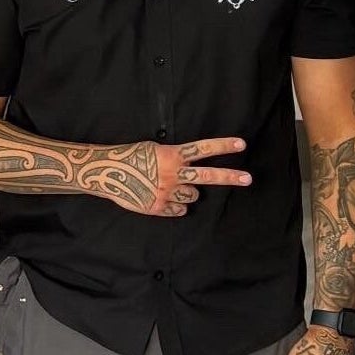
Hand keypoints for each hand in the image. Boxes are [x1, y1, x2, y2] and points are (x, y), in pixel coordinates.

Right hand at [121, 136, 250, 216]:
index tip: (241, 144)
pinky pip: (178, 210)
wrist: (106, 173)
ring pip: (192, 196)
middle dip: (230, 177)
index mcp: (172, 155)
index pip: (203, 149)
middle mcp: (173, 174)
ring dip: (187, 193)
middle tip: (248, 179)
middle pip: (208, 176)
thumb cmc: (128, 157)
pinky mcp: (159, 207)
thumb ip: (172, 157)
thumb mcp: (153, 149)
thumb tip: (187, 165)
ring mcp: (167, 192)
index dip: (223, 146)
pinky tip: (163, 199)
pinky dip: (175, 206)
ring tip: (171, 187)